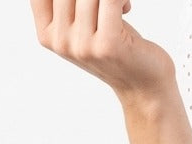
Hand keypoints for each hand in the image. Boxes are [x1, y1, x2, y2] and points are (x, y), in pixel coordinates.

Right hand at [30, 0, 176, 103]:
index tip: (89, 4)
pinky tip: (126, 6)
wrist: (144, 86)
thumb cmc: (116, 47)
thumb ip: (70, 3)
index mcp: (47, 35)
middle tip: (108, 4)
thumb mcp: (84, 24)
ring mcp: (82, 46)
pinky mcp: (107, 45)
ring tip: (119, 4)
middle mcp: (60, 43)